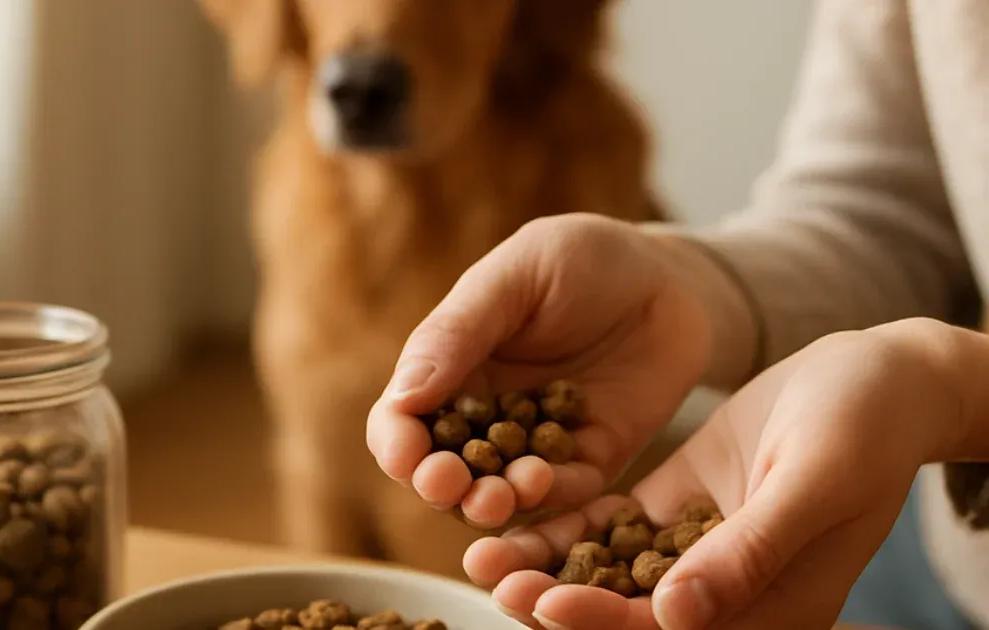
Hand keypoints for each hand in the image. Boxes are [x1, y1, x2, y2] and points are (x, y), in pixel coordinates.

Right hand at [366, 214, 734, 527]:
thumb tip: (404, 396)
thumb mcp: (515, 276)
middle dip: (438, 486)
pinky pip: (565, 493)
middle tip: (446, 484)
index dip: (396, 444)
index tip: (405, 455)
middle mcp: (484, 415)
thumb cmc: (583, 259)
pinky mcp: (591, 459)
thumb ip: (459, 331)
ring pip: (498, 494)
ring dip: (488, 503)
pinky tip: (543, 481)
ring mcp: (537, 443)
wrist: (670, 277)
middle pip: (442, 470)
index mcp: (450, 368)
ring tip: (495, 495)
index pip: (402, 420)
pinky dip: (550, 497)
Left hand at [467, 319, 966, 629]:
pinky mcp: (677, 506)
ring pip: (609, 568)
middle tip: (488, 573)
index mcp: (772, 610)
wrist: (881, 378)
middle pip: (627, 609)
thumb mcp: (814, 483)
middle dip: (554, 597)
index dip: (604, 621)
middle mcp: (727, 591)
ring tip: (483, 547)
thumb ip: (749, 550)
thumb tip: (675, 614)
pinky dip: (567, 522)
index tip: (543, 601)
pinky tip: (516, 507)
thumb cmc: (866, 427)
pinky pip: (612, 524)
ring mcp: (697, 548)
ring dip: (547, 563)